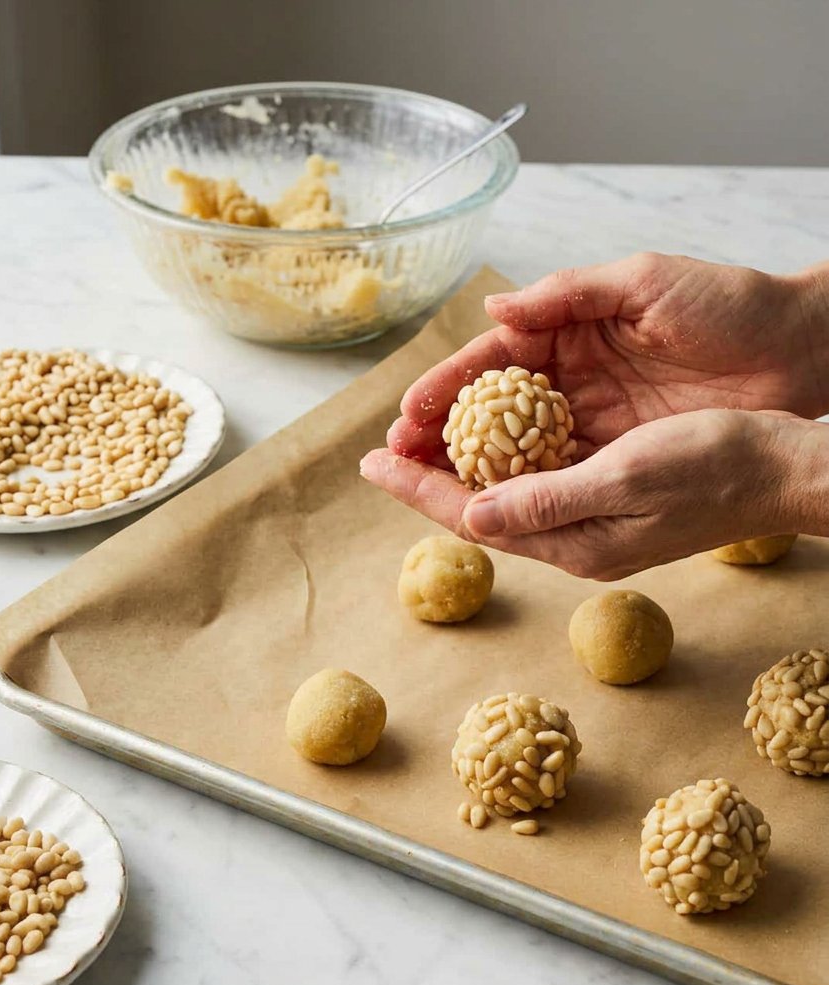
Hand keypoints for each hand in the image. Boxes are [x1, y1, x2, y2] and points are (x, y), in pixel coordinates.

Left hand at [361, 409, 828, 579]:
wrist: (782, 471)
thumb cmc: (715, 466)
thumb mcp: (628, 477)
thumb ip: (549, 500)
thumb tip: (472, 514)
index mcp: (574, 540)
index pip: (474, 516)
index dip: (418, 488)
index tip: (371, 462)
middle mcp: (575, 540)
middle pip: (479, 511)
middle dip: (426, 481)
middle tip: (379, 451)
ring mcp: (592, 525)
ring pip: (504, 499)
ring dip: (458, 473)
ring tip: (416, 445)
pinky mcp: (609, 504)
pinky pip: (536, 486)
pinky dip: (501, 464)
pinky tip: (485, 443)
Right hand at [386, 252, 828, 466]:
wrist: (799, 352)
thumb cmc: (727, 305)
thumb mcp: (644, 283)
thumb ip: (567, 294)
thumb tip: (494, 308)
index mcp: (571, 331)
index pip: (491, 362)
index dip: (445, 387)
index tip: (405, 414)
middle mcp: (573, 380)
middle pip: (490, 414)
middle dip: (439, 436)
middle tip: (394, 460)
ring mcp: (595, 422)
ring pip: (514, 452)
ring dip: (467, 469)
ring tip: (419, 486)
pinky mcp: (620, 457)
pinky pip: (555, 476)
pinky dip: (517, 489)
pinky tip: (482, 502)